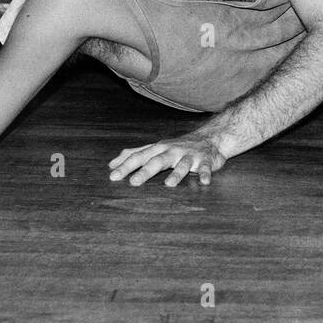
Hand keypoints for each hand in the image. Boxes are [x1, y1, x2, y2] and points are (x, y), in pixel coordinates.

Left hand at [109, 132, 226, 187]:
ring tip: (169, 184)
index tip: (112, 177)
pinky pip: (205, 168)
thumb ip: (135, 154)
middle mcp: (172, 151)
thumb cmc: (178, 146)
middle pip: (157, 161)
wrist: (210, 138)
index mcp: (158, 149)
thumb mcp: (155, 148)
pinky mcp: (205, 161)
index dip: (126, 166)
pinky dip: (205, 174)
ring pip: (182, 164)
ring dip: (176, 174)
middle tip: (133, 182)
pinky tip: (205, 182)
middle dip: (146, 171)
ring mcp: (189, 156)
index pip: (139, 157)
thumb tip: (112, 164)